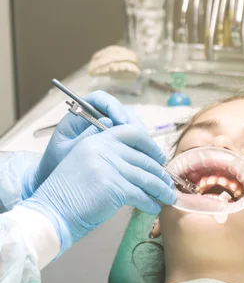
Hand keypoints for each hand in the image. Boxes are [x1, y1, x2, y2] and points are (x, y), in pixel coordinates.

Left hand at [21, 90, 145, 198]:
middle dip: (133, 123)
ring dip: (142, 135)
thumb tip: (107, 122)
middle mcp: (97, 118)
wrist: (60, 183)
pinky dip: (142, 146)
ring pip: (131, 124)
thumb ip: (85, 136)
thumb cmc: (58, 164)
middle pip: (121, 110)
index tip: (121, 121)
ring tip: (147, 151)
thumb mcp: (67, 150)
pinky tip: (146, 157)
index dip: (113, 106)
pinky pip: (135, 138)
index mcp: (80, 114)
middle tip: (140, 138)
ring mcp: (111, 129)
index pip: (100, 99)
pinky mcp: (120, 142)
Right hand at [21, 124, 175, 255]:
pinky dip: (150, 203)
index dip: (150, 145)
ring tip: (168, 198)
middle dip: (160, 174)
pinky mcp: (114, 186)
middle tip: (169, 184)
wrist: (53, 212)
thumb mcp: (88, 163)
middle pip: (143, 158)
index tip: (159, 159)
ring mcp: (109, 166)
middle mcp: (103, 148)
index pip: (132, 132)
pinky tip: (154, 208)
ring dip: (161, 190)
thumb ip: (110, 156)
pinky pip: (140, 194)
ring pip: (146, 177)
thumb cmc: (71, 193)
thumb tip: (143, 162)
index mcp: (97, 139)